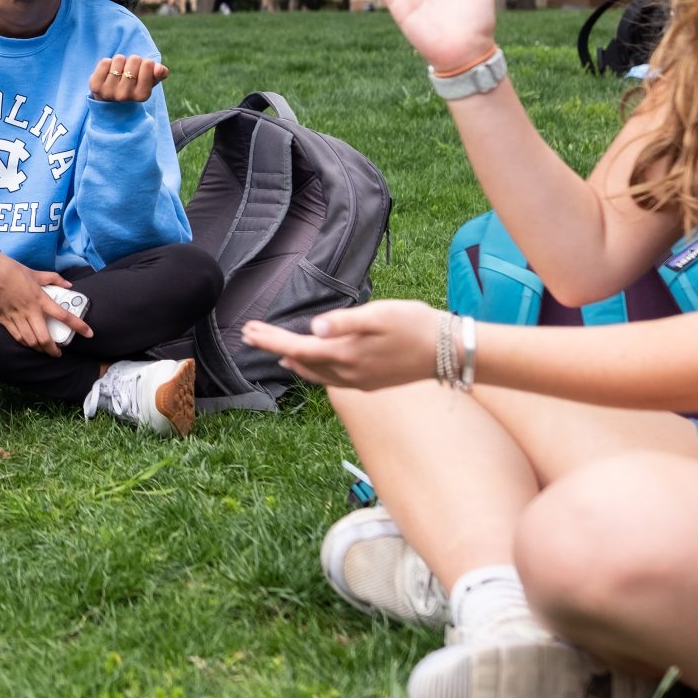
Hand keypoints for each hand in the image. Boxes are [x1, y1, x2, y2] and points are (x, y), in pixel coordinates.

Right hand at [0, 253, 94, 356]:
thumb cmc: (12, 270)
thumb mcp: (35, 273)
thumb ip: (54, 279)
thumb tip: (68, 285)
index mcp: (40, 299)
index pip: (63, 316)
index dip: (79, 326)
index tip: (89, 334)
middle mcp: (29, 311)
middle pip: (44, 338)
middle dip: (53, 350)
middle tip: (58, 353)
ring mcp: (16, 317)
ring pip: (30, 341)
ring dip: (39, 349)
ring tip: (44, 350)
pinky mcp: (4, 320)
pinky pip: (16, 337)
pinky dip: (25, 343)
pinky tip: (29, 343)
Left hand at [89, 54, 168, 101]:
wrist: (110, 101)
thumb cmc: (134, 87)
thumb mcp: (149, 82)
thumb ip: (159, 74)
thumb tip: (159, 68)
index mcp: (142, 96)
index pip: (148, 64)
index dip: (145, 63)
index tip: (140, 73)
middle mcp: (125, 96)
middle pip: (134, 59)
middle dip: (132, 62)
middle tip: (128, 73)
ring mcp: (109, 91)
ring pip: (119, 59)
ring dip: (120, 63)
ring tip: (118, 74)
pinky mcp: (95, 85)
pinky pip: (105, 62)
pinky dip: (108, 63)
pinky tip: (108, 74)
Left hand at [242, 300, 440, 390]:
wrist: (449, 351)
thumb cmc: (415, 325)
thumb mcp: (380, 315)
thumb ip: (344, 321)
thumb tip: (314, 327)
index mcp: (346, 354)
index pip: (297, 347)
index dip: (270, 339)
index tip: (248, 330)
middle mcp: (348, 373)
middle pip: (300, 360)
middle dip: (273, 346)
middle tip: (249, 334)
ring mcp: (358, 381)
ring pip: (314, 373)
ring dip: (290, 358)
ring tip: (271, 349)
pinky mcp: (369, 383)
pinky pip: (329, 378)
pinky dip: (311, 369)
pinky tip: (307, 364)